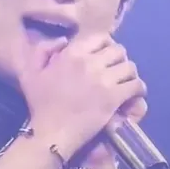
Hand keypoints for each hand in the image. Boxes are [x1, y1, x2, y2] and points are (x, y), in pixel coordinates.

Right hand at [18, 34, 146, 161]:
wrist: (51, 131)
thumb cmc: (40, 102)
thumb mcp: (31, 70)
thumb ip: (43, 49)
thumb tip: (64, 40)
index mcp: (71, 53)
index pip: (101, 38)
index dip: (106, 45)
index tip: (104, 55)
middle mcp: (89, 62)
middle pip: (119, 51)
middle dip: (120, 59)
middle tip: (116, 70)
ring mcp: (103, 79)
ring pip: (130, 67)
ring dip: (129, 74)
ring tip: (125, 82)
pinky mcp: (113, 97)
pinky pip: (136, 86)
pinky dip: (138, 89)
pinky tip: (132, 95)